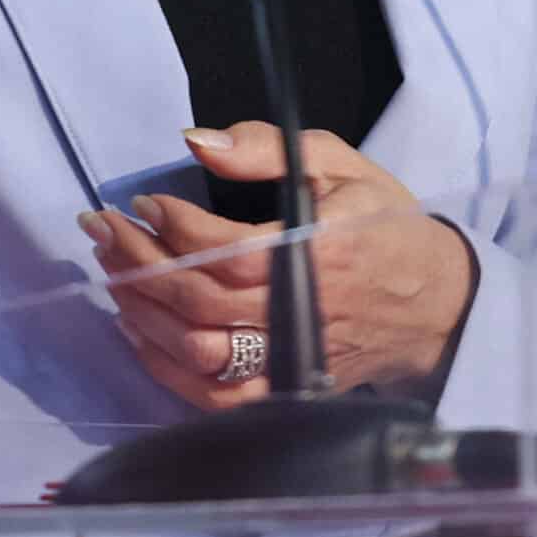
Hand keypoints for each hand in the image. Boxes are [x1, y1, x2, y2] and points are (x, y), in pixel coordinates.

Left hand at [80, 124, 474, 411]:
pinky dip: (167, 368)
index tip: (141, 203)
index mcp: (319, 250)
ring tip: (111, 269)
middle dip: (138, 260)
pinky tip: (138, 331)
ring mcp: (292, 357)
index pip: (227, 249)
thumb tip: (194, 141)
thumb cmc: (384, 223)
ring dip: (142, 310)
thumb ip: (266, 148)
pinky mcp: (286, 389)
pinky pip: (213, 395)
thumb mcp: (340, 163)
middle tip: (102, 229)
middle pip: (199, 298)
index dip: (175, 227)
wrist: (434, 302)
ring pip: (196, 347)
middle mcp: (302, 310)